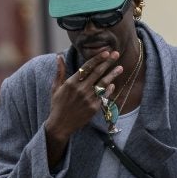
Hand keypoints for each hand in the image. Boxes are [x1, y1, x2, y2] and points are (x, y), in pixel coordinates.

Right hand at [44, 51, 122, 168]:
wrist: (60, 125)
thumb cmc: (57, 105)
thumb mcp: (55, 87)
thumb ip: (60, 71)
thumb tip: (59, 56)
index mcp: (71, 82)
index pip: (87, 67)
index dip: (97, 59)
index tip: (105, 52)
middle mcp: (81, 89)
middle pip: (97, 72)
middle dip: (108, 62)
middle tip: (116, 54)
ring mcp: (88, 99)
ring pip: (103, 83)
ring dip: (112, 75)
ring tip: (120, 68)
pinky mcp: (93, 108)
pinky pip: (103, 96)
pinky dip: (108, 90)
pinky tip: (113, 84)